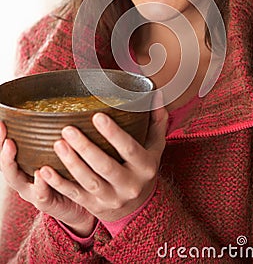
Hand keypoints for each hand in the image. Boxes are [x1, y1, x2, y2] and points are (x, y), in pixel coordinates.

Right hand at [0, 120, 95, 236]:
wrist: (82, 203)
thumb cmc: (68, 174)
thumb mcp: (60, 152)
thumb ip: (56, 135)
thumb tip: (63, 108)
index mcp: (24, 165)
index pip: (7, 149)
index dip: (0, 136)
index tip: (1, 120)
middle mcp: (24, 178)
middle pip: (5, 164)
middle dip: (0, 147)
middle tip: (3, 132)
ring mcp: (32, 192)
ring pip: (15, 179)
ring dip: (11, 161)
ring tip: (11, 145)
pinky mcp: (47, 204)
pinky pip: (40, 194)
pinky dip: (40, 183)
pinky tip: (41, 172)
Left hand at [39, 99, 167, 229]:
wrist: (139, 208)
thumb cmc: (143, 168)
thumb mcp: (155, 147)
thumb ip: (156, 122)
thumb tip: (155, 96)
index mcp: (145, 167)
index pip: (130, 149)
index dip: (114, 133)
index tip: (97, 115)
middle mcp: (130, 185)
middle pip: (106, 166)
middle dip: (86, 148)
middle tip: (68, 129)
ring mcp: (112, 198)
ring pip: (89, 182)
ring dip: (72, 163)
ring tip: (58, 144)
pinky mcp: (95, 207)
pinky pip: (75, 196)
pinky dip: (59, 184)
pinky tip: (45, 170)